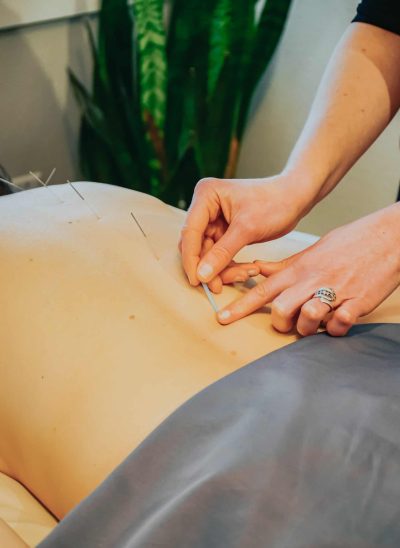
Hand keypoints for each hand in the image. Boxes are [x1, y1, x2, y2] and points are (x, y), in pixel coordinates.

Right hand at [179, 175, 309, 287]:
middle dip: (209, 267)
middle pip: (196, 245)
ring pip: (208, 254)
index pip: (190, 232)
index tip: (197, 281)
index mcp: (206, 196)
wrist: (296, 198)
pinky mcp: (224, 231)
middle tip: (219, 287)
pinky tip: (247, 271)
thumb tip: (201, 275)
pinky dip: (231, 265)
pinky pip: (220, 255)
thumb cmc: (274, 203)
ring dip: (223, 269)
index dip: (191, 259)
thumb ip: (222, 253)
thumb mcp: (247, 229)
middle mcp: (206, 206)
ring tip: (244, 276)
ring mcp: (214, 220)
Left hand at [216, 204, 399, 335]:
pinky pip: (339, 326)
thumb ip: (286, 264)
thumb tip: (261, 269)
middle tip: (289, 322)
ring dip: (308, 327)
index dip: (239, 306)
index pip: (261, 289)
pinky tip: (340, 319)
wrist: (387, 236)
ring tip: (317, 320)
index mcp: (299, 268)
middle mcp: (312, 280)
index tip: (222, 318)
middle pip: (280, 311)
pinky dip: (337, 329)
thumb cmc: (350, 243)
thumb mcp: (312, 250)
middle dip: (280, 323)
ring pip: (306, 320)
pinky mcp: (357, 303)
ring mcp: (335, 291)